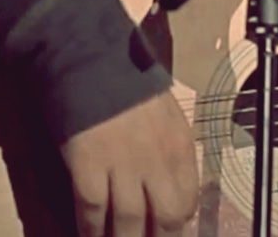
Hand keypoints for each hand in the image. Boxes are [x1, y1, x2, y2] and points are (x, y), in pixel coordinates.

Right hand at [60, 89, 199, 236]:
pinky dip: (90, 230)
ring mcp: (123, 164)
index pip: (188, 201)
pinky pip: (92, 211)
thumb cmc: (129, 85)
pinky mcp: (89, 165)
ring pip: (129, 222)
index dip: (177, 225)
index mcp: (180, 145)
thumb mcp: (165, 115)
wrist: (92, 58)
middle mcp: (157, 159)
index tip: (167, 232)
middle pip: (165, 219)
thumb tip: (167, 187)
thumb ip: (170, 152)